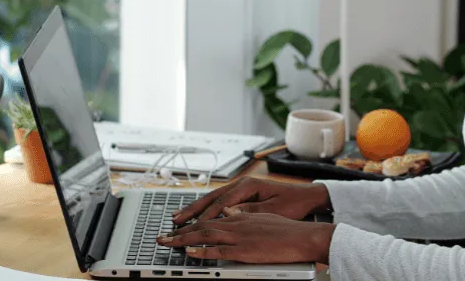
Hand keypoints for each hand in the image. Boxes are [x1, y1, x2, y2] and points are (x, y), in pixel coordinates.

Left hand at [158, 212, 334, 263]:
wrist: (303, 236)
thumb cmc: (287, 229)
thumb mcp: (262, 216)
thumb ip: (243, 215)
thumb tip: (228, 212)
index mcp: (240, 215)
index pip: (210, 217)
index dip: (191, 222)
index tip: (177, 227)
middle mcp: (237, 222)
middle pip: (202, 225)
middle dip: (179, 231)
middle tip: (162, 237)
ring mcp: (240, 236)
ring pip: (205, 235)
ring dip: (184, 240)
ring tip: (167, 243)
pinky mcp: (245, 249)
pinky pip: (219, 250)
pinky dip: (202, 251)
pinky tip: (190, 252)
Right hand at [172, 177, 330, 223]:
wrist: (307, 196)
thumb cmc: (293, 203)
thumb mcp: (273, 209)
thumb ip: (250, 211)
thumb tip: (228, 213)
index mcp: (248, 185)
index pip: (221, 202)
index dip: (205, 216)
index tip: (193, 227)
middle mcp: (242, 184)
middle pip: (211, 198)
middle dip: (192, 210)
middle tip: (175, 221)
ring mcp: (241, 188)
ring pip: (212, 199)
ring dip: (195, 209)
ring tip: (178, 217)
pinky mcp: (243, 194)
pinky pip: (219, 201)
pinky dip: (206, 208)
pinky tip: (197, 214)